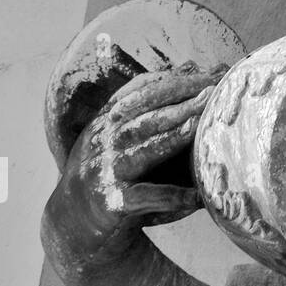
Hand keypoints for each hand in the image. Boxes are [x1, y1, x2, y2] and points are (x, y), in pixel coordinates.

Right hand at [43, 61, 226, 264]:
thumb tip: (191, 65)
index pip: (142, 93)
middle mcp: (105, 143)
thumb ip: (154, 101)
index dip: (174, 81)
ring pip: (144, 152)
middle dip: (181, 102)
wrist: (71, 220)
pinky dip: (171, 197)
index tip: (207, 72)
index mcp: (108, 121)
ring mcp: (107, 172)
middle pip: (147, 117)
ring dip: (172, 138)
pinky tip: (197, 196)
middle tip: (213, 90)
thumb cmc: (110, 168)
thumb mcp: (121, 131)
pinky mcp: (113, 203)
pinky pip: (146, 198)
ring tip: (198, 126)